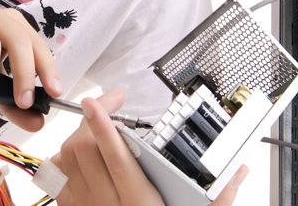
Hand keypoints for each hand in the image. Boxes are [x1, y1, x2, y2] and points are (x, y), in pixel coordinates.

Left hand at [52, 89, 248, 205]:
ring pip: (68, 157)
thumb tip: (239, 172)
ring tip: (96, 126)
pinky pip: (58, 175)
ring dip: (80, 134)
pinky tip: (81, 151)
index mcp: (138, 202)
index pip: (115, 156)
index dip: (103, 125)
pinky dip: (65, 155)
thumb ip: (219, 198)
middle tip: (108, 105)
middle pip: (86, 149)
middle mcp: (106, 204)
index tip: (98, 102)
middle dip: (93, 120)